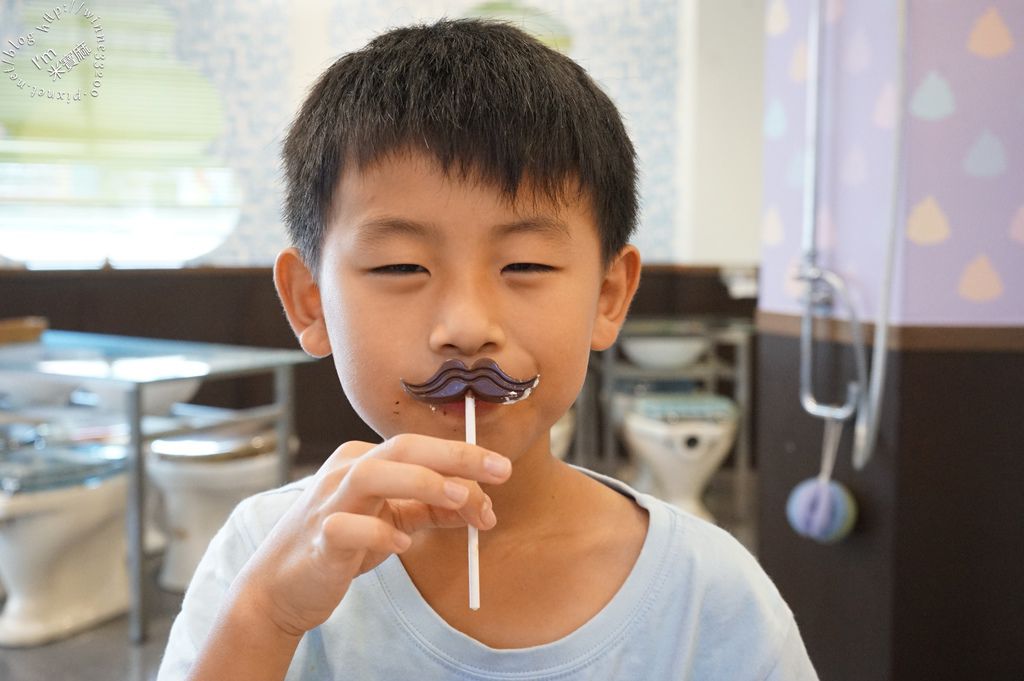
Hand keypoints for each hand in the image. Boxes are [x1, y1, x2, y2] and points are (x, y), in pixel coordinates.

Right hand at [232, 434, 510, 636]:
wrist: (280, 587)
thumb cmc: (340, 545)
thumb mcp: (392, 521)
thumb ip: (431, 509)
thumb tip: (481, 504)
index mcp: (364, 461)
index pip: (419, 448)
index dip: (463, 458)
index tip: (501, 471)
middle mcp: (345, 472)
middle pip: (401, 448)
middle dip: (454, 456)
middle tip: (500, 470)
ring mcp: (328, 503)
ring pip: (371, 475)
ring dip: (420, 482)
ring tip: (459, 498)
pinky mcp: (318, 539)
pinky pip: (345, 527)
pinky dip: (377, 532)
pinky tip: (403, 543)